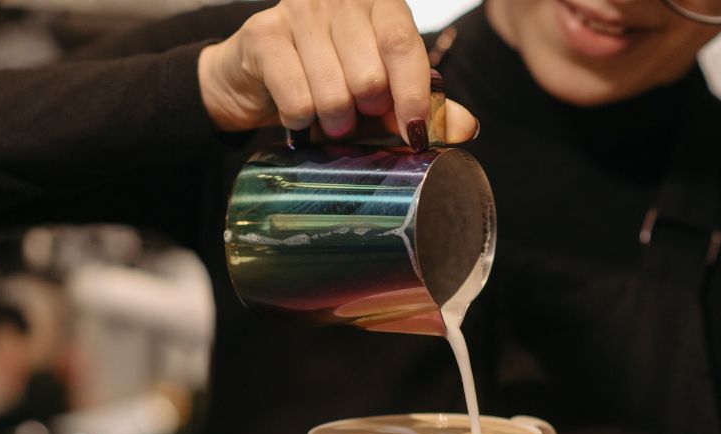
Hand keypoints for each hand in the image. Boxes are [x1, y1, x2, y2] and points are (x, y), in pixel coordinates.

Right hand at [197, 0, 478, 147]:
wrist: (253, 78)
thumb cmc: (326, 81)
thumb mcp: (380, 95)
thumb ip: (422, 107)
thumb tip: (467, 129)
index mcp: (379, 4)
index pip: (403, 45)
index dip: (412, 94)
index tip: (414, 134)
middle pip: (369, 76)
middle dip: (365, 114)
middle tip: (355, 117)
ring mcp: (299, 10)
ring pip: (333, 93)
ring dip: (332, 122)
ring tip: (326, 118)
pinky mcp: (264, 34)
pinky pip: (297, 100)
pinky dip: (300, 121)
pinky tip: (297, 114)